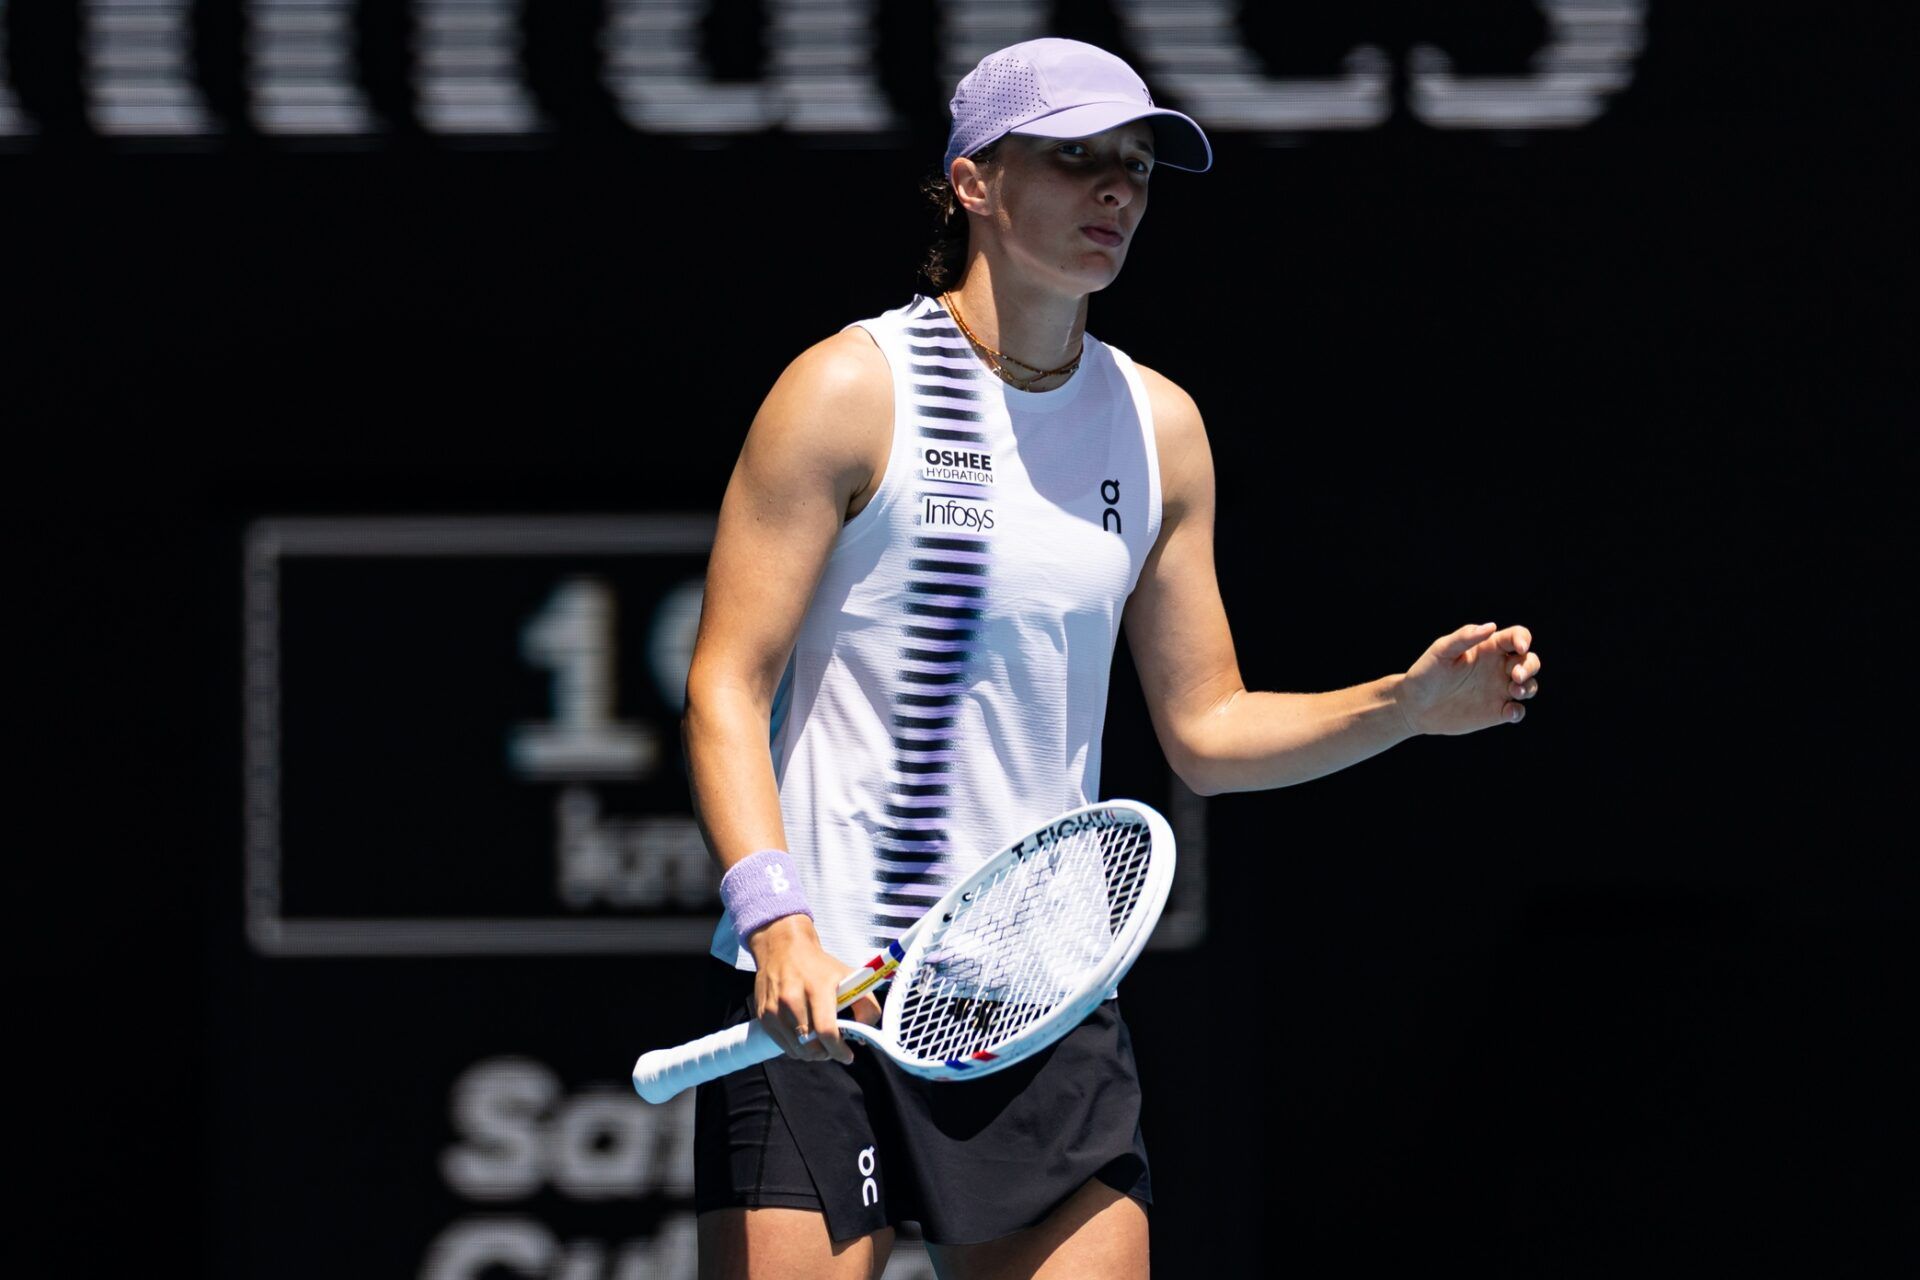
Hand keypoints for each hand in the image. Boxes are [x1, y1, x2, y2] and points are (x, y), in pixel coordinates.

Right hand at [744, 916, 880, 1063]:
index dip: (838, 1050)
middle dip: (826, 1054)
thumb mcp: (847, 976)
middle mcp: (791, 999)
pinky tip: (805, 1037)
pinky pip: (783, 1045)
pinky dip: (796, 1048)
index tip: (848, 1056)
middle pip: (810, 1045)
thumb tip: (863, 1036)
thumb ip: (865, 1004)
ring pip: (796, 1050)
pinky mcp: (763, 1016)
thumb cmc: (817, 965)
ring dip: (812, 1054)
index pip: (826, 1030)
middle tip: (834, 1049)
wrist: (781, 948)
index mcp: (816, 988)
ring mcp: (774, 1009)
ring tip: (820, 1044)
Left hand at [1398, 622, 1541, 735]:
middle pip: (1530, 660)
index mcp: (1487, 648)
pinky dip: (1519, 712)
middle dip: (1530, 665)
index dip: (1524, 639)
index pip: (1516, 637)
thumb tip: (1491, 626)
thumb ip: (1464, 637)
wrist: (1414, 706)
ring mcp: (1498, 690)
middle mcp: (1497, 668)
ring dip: (1529, 687)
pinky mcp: (1496, 712)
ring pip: (1529, 685)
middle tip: (1515, 675)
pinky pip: (1518, 711)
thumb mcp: (1441, 651)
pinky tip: (1509, 712)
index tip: (1519, 648)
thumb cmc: (1425, 673)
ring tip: (1515, 691)